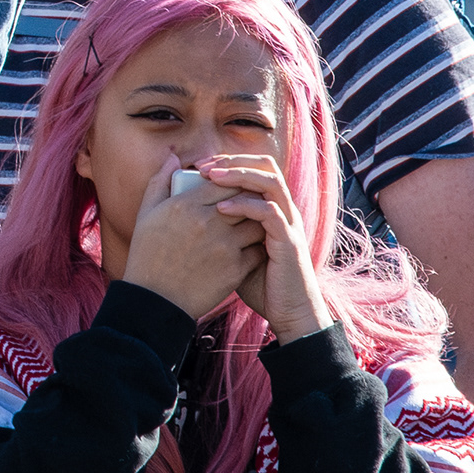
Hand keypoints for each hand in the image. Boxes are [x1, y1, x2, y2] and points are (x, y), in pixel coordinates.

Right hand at [119, 166, 260, 326]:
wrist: (155, 301)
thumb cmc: (147, 254)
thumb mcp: (146, 213)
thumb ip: (160, 180)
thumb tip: (173, 157)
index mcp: (185, 205)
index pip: (223, 180)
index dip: (231, 180)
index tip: (230, 187)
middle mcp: (208, 222)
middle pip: (245, 197)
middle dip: (249, 197)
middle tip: (248, 202)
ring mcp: (224, 246)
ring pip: (257, 223)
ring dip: (256, 222)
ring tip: (252, 225)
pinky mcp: (236, 269)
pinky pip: (258, 250)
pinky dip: (258, 247)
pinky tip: (250, 248)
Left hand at [197, 154, 334, 342]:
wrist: (287, 312)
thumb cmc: (257, 281)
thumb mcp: (232, 249)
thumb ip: (217, 226)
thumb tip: (184, 206)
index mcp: (270, 207)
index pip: (253, 168)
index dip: (227, 161)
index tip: (196, 164)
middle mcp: (283, 210)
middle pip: (265, 166)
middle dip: (233, 160)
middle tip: (203, 165)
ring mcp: (289, 224)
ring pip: (270, 181)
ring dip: (240, 174)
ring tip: (211, 177)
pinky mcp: (289, 241)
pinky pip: (271, 212)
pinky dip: (246, 205)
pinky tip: (222, 208)